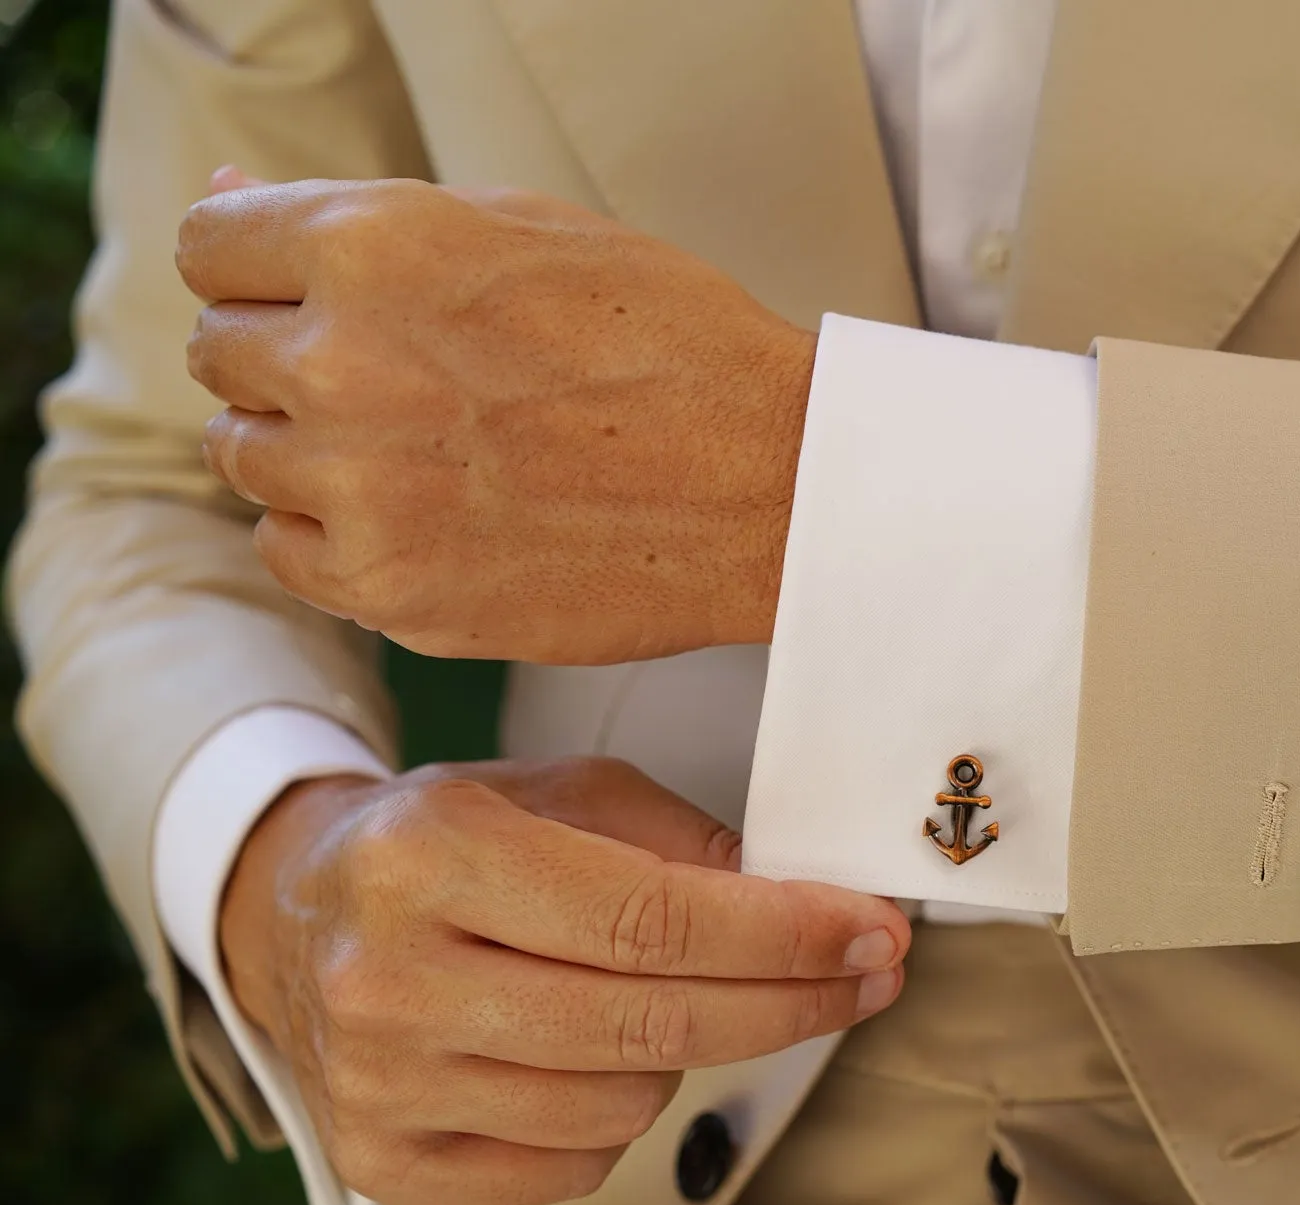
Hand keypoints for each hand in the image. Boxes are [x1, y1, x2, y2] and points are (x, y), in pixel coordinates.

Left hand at [178, 170, 815, 663]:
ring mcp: (361, 490)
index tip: (311, 291)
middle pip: (222, 353)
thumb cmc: (671, 342)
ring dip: (311, 447)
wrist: (773, 485)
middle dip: (291, 353)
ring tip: (427, 448)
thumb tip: (221, 203)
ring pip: (245, 456)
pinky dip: (337, 533)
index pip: (209, 246)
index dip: (262, 265)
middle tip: (403, 376)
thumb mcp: (523, 228)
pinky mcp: (391, 588)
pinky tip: (427, 512)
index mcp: (374, 247)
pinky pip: (289, 551)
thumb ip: (363, 219)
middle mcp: (342, 365)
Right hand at [219, 757, 907, 1204]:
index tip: (871, 932)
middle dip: (790, 1002)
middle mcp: (392, 976)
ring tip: (665, 996)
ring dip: (687, 1051)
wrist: (290, 913)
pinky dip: (615, 1116)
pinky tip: (595, 1054)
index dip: (783, 935)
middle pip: (650, 1022)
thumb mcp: (556, 790)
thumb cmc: (439, 843)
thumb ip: (678, 839)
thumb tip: (806, 903)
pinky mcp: (386, 1161)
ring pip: (623, 1104)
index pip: (649, 919)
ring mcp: (382, 1082)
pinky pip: (572, 1167)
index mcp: (430, 855)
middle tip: (866, 975)